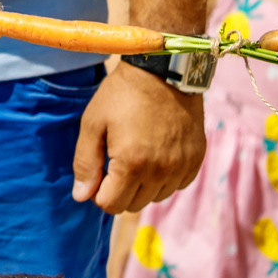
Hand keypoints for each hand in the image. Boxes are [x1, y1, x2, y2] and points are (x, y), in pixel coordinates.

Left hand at [73, 65, 205, 214]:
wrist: (164, 71)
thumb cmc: (122, 95)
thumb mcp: (93, 123)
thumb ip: (85, 162)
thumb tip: (81, 196)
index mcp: (132, 164)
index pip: (111, 205)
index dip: (98, 192)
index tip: (98, 170)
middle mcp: (161, 172)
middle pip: (133, 205)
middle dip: (119, 189)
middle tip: (115, 159)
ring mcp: (181, 168)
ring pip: (155, 197)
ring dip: (142, 184)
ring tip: (136, 152)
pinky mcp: (196, 161)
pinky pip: (176, 185)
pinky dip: (164, 177)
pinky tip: (156, 152)